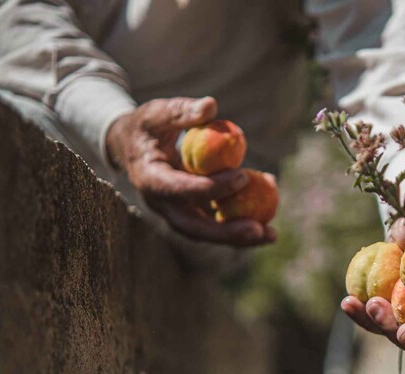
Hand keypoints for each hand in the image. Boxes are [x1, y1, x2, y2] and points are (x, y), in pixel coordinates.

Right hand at [107, 96, 275, 246]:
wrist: (133, 147)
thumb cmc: (148, 126)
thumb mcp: (158, 113)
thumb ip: (182, 111)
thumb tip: (211, 106)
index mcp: (151, 180)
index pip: (181, 190)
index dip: (212, 188)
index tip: (242, 176)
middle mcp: (163, 205)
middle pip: (195, 228)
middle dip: (228, 232)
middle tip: (259, 228)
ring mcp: (177, 214)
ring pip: (208, 234)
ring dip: (240, 238)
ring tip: (271, 235)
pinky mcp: (192, 215)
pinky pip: (217, 225)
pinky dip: (241, 222)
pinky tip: (268, 219)